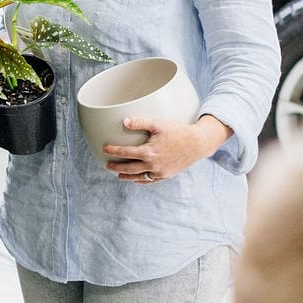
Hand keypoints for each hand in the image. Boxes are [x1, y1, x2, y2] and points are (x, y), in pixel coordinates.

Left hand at [103, 115, 232, 184]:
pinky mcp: (166, 175)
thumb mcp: (159, 124)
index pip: (126, 152)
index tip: (104, 149)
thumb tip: (124, 121)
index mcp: (148, 152)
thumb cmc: (178, 131)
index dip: (113, 151)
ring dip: (127, 176)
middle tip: (107, 165)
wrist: (198, 144)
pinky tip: (137, 179)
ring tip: (119, 175)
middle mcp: (152, 165)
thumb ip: (140, 123)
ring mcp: (160, 172)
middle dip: (116, 166)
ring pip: (139, 177)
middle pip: (129, 168)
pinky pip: (150, 181)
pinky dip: (142, 180)